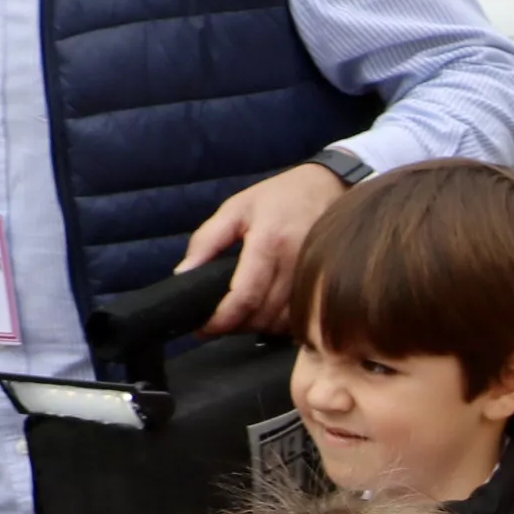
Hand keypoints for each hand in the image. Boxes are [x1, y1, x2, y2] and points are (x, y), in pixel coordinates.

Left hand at [178, 161, 351, 333]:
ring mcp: (314, 278)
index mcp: (269, 242)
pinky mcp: (325, 286)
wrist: (330, 185)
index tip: (202, 328)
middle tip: (217, 321)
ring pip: (282, 323)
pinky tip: (267, 313)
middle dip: (235, 325)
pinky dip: (280, 324)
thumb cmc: (280, 197)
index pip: (245, 296)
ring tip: (239, 317)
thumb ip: (207, 240)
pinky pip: (301, 319)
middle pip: (263, 315)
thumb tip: (183, 273)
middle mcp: (295, 263)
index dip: (222, 319)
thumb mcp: (236, 208)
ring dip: (258, 326)